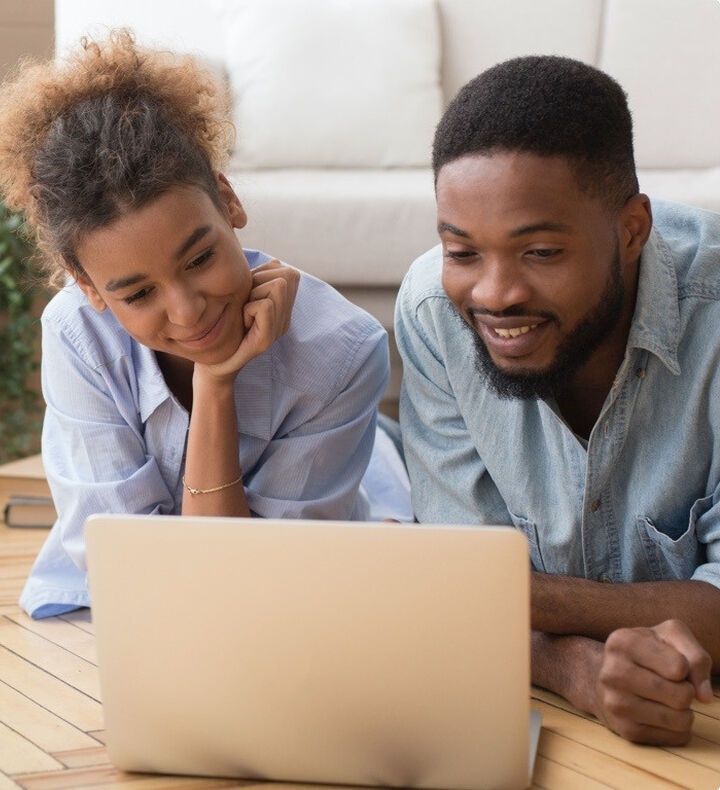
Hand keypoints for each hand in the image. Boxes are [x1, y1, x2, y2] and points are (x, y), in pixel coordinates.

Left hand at [204, 259, 299, 379]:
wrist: (213, 364)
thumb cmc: (223, 327)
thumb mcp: (242, 295)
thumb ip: (259, 280)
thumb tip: (276, 263)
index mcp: (283, 307)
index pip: (290, 274)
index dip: (266, 275)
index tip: (250, 294)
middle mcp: (285, 318)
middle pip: (288, 276)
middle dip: (261, 282)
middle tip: (246, 303)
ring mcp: (279, 330)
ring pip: (278, 287)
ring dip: (254, 295)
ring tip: (244, 312)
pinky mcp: (266, 341)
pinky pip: (265, 306)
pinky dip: (249, 309)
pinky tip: (242, 322)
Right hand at [592, 619, 711, 744]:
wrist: (603, 675)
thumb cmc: (644, 652)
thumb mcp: (668, 636)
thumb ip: (695, 656)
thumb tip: (704, 696)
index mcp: (622, 642)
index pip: (680, 666)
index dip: (685, 666)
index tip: (670, 664)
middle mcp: (614, 672)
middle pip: (682, 696)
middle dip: (686, 691)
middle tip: (672, 684)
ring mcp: (616, 703)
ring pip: (681, 720)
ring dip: (684, 711)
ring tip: (667, 699)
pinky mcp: (625, 729)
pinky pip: (676, 737)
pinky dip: (677, 727)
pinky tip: (660, 713)